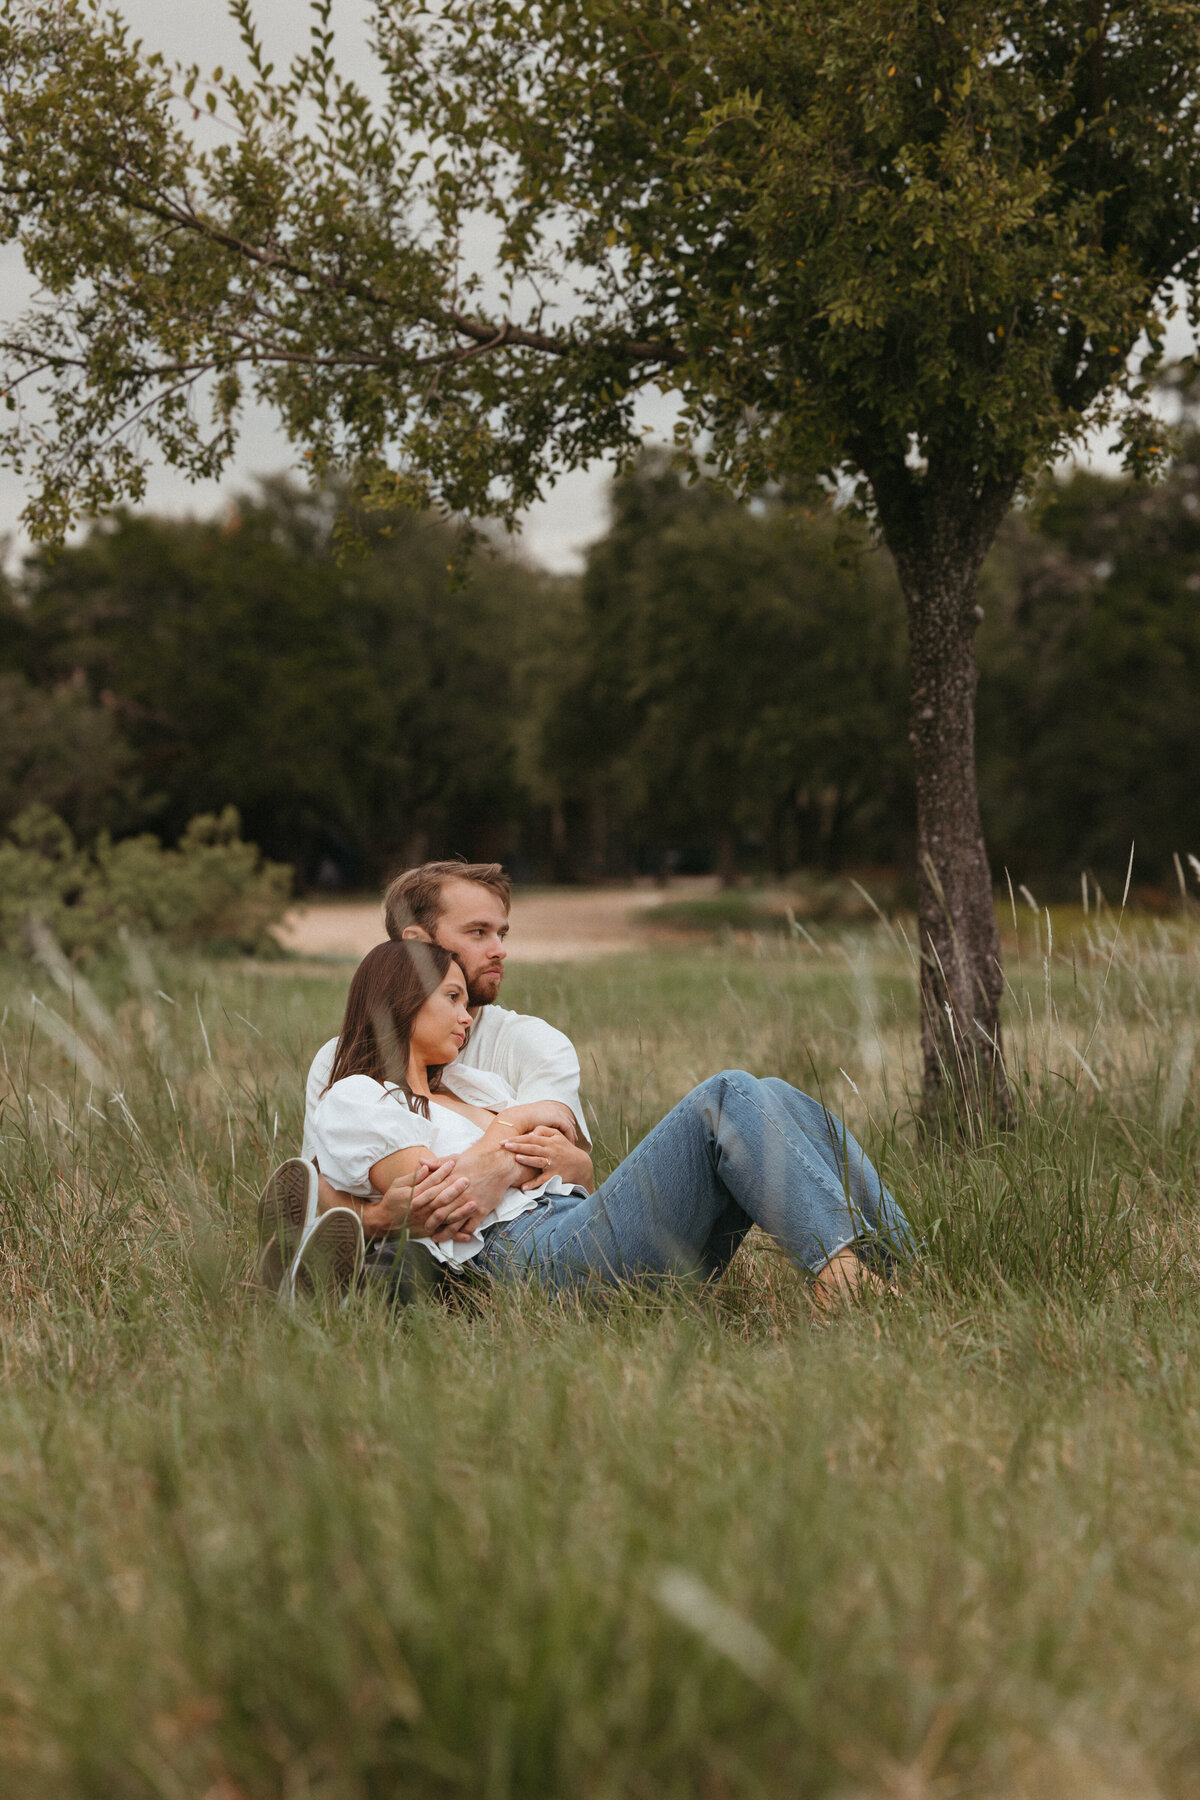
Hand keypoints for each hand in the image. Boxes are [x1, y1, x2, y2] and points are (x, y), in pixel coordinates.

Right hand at [362, 1158, 480, 1242]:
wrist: (384, 1222)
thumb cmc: (392, 1200)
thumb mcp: (398, 1184)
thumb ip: (413, 1177)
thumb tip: (426, 1167)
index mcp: (414, 1196)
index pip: (430, 1182)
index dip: (442, 1172)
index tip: (453, 1164)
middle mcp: (420, 1210)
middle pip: (440, 1199)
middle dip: (454, 1189)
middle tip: (467, 1180)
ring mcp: (425, 1222)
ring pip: (445, 1217)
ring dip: (460, 1212)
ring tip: (474, 1205)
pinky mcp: (427, 1232)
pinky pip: (443, 1234)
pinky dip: (456, 1235)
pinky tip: (468, 1234)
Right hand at [495, 1100, 577, 1141]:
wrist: (518, 1118)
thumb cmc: (519, 1122)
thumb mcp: (528, 1123)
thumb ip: (534, 1128)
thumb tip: (533, 1136)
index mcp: (546, 1107)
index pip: (558, 1116)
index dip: (563, 1124)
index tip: (565, 1132)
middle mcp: (553, 1108)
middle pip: (566, 1119)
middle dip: (570, 1129)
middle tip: (574, 1138)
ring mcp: (556, 1112)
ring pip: (568, 1125)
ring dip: (571, 1134)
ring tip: (573, 1143)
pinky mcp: (557, 1118)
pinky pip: (567, 1129)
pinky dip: (569, 1136)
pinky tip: (570, 1143)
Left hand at [503, 1126, 593, 1191]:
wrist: (581, 1165)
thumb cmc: (565, 1149)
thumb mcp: (558, 1136)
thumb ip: (544, 1131)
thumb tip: (531, 1132)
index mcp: (550, 1142)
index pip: (532, 1138)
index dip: (518, 1138)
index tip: (505, 1140)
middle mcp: (551, 1151)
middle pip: (533, 1148)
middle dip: (519, 1146)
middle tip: (505, 1145)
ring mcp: (553, 1164)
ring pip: (538, 1161)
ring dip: (527, 1160)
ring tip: (516, 1158)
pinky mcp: (554, 1176)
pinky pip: (543, 1180)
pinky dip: (534, 1184)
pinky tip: (524, 1187)